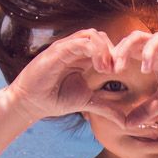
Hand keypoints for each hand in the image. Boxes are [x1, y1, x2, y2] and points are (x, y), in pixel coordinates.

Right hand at [3, 28, 117, 121]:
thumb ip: (107, 108)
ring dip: (105, 50)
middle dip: (114, 51)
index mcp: (83, 57)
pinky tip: (100, 68)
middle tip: (117, 70)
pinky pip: (79, 42)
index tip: (122, 73)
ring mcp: (65, 48)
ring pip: (91, 35)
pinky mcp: (57, 51)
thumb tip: (125, 122)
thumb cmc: (57, 99)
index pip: (104, 44)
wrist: (32, 103)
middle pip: (100, 36)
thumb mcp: (88, 103)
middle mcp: (74, 49)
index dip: (117, 55)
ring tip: (107, 70)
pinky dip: (94, 51)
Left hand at [110, 31, 157, 127]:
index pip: (130, 47)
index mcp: (153, 56)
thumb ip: (145, 110)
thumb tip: (126, 125)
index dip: (116, 55)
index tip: (108, 71)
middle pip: (139, 37)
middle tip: (117, 67)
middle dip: (125, 49)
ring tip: (145, 70)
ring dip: (149, 52)